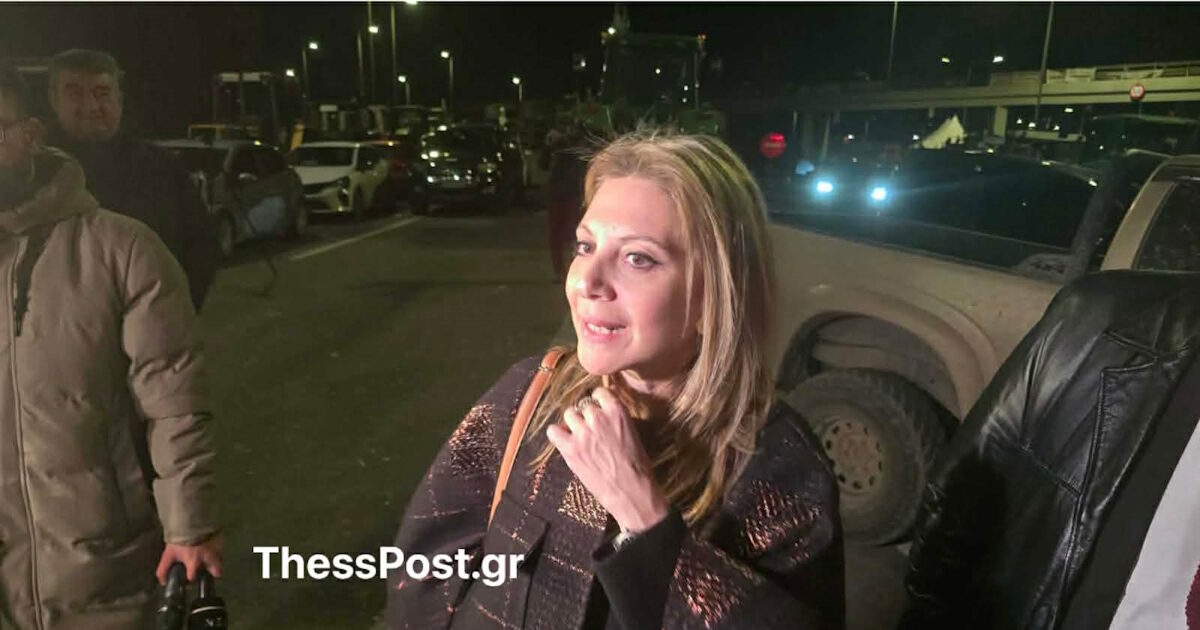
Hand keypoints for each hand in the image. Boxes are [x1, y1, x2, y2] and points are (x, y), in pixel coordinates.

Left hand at [156, 535, 223, 584]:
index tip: (189, 576)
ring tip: (211, 557)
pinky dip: (218, 548)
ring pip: (221, 559)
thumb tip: (162, 582)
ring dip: (217, 560)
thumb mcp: (169, 554)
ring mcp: (216, 548)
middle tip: (208, 570)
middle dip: (214, 573)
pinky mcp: (221, 539)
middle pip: (217, 572)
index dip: (191, 577)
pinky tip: (211, 545)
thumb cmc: (179, 538)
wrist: (190, 519)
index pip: (194, 577)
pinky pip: (222, 547)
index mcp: (194, 562)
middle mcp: (208, 558)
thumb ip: (164, 569)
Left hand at [546, 387, 670, 531]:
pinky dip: (557, 434)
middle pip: (583, 406)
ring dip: (572, 424)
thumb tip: (603, 415)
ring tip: (578, 437)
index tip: (597, 409)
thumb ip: (615, 420)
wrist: (631, 492)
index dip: (597, 401)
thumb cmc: (637, 467)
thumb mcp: (632, 434)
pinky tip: (564, 441)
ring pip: (569, 414)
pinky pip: (553, 431)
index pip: (599, 392)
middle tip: (590, 431)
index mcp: (617, 411)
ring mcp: (582, 432)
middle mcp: (598, 417)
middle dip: (586, 417)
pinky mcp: (570, 449)